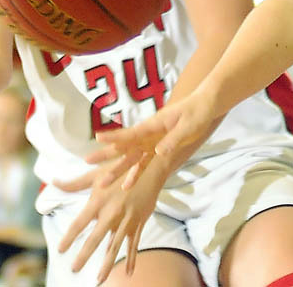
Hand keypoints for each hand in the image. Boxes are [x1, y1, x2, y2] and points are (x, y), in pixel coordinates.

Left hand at [55, 150, 160, 284]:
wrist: (151, 165)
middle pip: (95, 238)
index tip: (61, 249)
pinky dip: (131, 258)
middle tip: (74, 269)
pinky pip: (134, 243)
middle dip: (84, 255)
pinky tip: (128, 272)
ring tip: (99, 279)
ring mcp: (127, 218)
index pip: (79, 222)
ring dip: (107, 263)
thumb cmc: (120, 167)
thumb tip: (54, 182)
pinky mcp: (139, 221)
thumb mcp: (97, 173)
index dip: (69, 237)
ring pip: (115, 246)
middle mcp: (112, 212)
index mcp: (99, 200)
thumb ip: (75, 183)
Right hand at [103, 92, 217, 176]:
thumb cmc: (197, 112)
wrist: (204, 106)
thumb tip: (158, 152)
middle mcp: (149, 134)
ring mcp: (152, 142)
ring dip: (117, 169)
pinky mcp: (158, 149)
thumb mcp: (188, 125)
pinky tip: (126, 185)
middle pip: (125, 146)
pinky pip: (144, 163)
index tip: (97, 138)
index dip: (114, 136)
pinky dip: (135, 174)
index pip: (131, 132)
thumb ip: (173, 139)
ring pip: (131, 158)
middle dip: (106, 155)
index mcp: (154, 124)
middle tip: (87, 162)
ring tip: (102, 182)